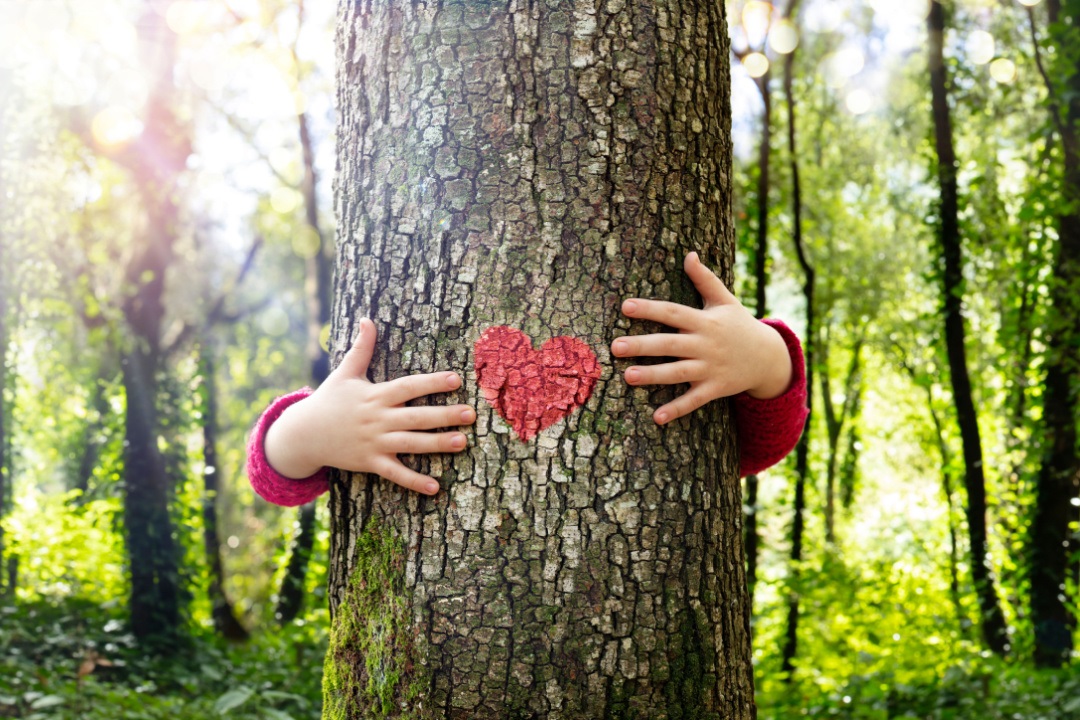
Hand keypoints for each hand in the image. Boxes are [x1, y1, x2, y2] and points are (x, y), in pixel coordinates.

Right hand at [264, 318, 474, 494]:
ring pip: (411, 444)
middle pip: (416, 416)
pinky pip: (395, 473)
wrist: (303, 434)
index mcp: (375, 395)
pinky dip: (414, 482)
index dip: (432, 382)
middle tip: (471, 414)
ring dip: (437, 444)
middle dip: (444, 415)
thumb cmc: (328, 400)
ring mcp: (374, 443)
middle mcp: (378, 419)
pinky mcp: (370, 463)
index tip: (456, 378)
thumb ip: (361, 348)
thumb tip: (367, 319)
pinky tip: (435, 488)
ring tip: (462, 442)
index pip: (408, 387)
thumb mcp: (344, 373)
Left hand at [612, 252, 793, 424]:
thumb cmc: (739, 325)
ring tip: (627, 377)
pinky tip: (656, 417)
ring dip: (653, 376)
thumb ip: (705, 279)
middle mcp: (706, 344)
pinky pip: (694, 400)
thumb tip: (689, 254)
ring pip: (678, 373)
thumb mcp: (725, 300)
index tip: (625, 306)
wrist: (769, 357)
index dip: (650, 309)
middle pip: (670, 344)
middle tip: (615, 346)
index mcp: (705, 321)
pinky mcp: (716, 388)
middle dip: (642, 346)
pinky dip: (677, 409)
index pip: (673, 312)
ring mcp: (711, 368)